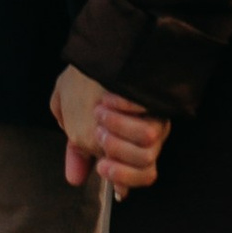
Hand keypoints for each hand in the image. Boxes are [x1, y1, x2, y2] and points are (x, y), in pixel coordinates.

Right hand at [53, 66, 169, 196]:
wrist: (98, 53)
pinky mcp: (156, 98)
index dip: (123, 177)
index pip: (142, 174)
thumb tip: (74, 179)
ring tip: (101, 108)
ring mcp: (157, 115)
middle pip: (144, 160)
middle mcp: (152, 133)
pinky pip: (146, 109)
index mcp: (134, 146)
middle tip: (97, 131)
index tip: (102, 168)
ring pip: (147, 138)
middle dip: (114, 148)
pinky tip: (111, 96)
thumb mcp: (77, 125)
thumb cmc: (87, 90)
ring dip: (118, 125)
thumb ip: (77, 154)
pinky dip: (124, 105)